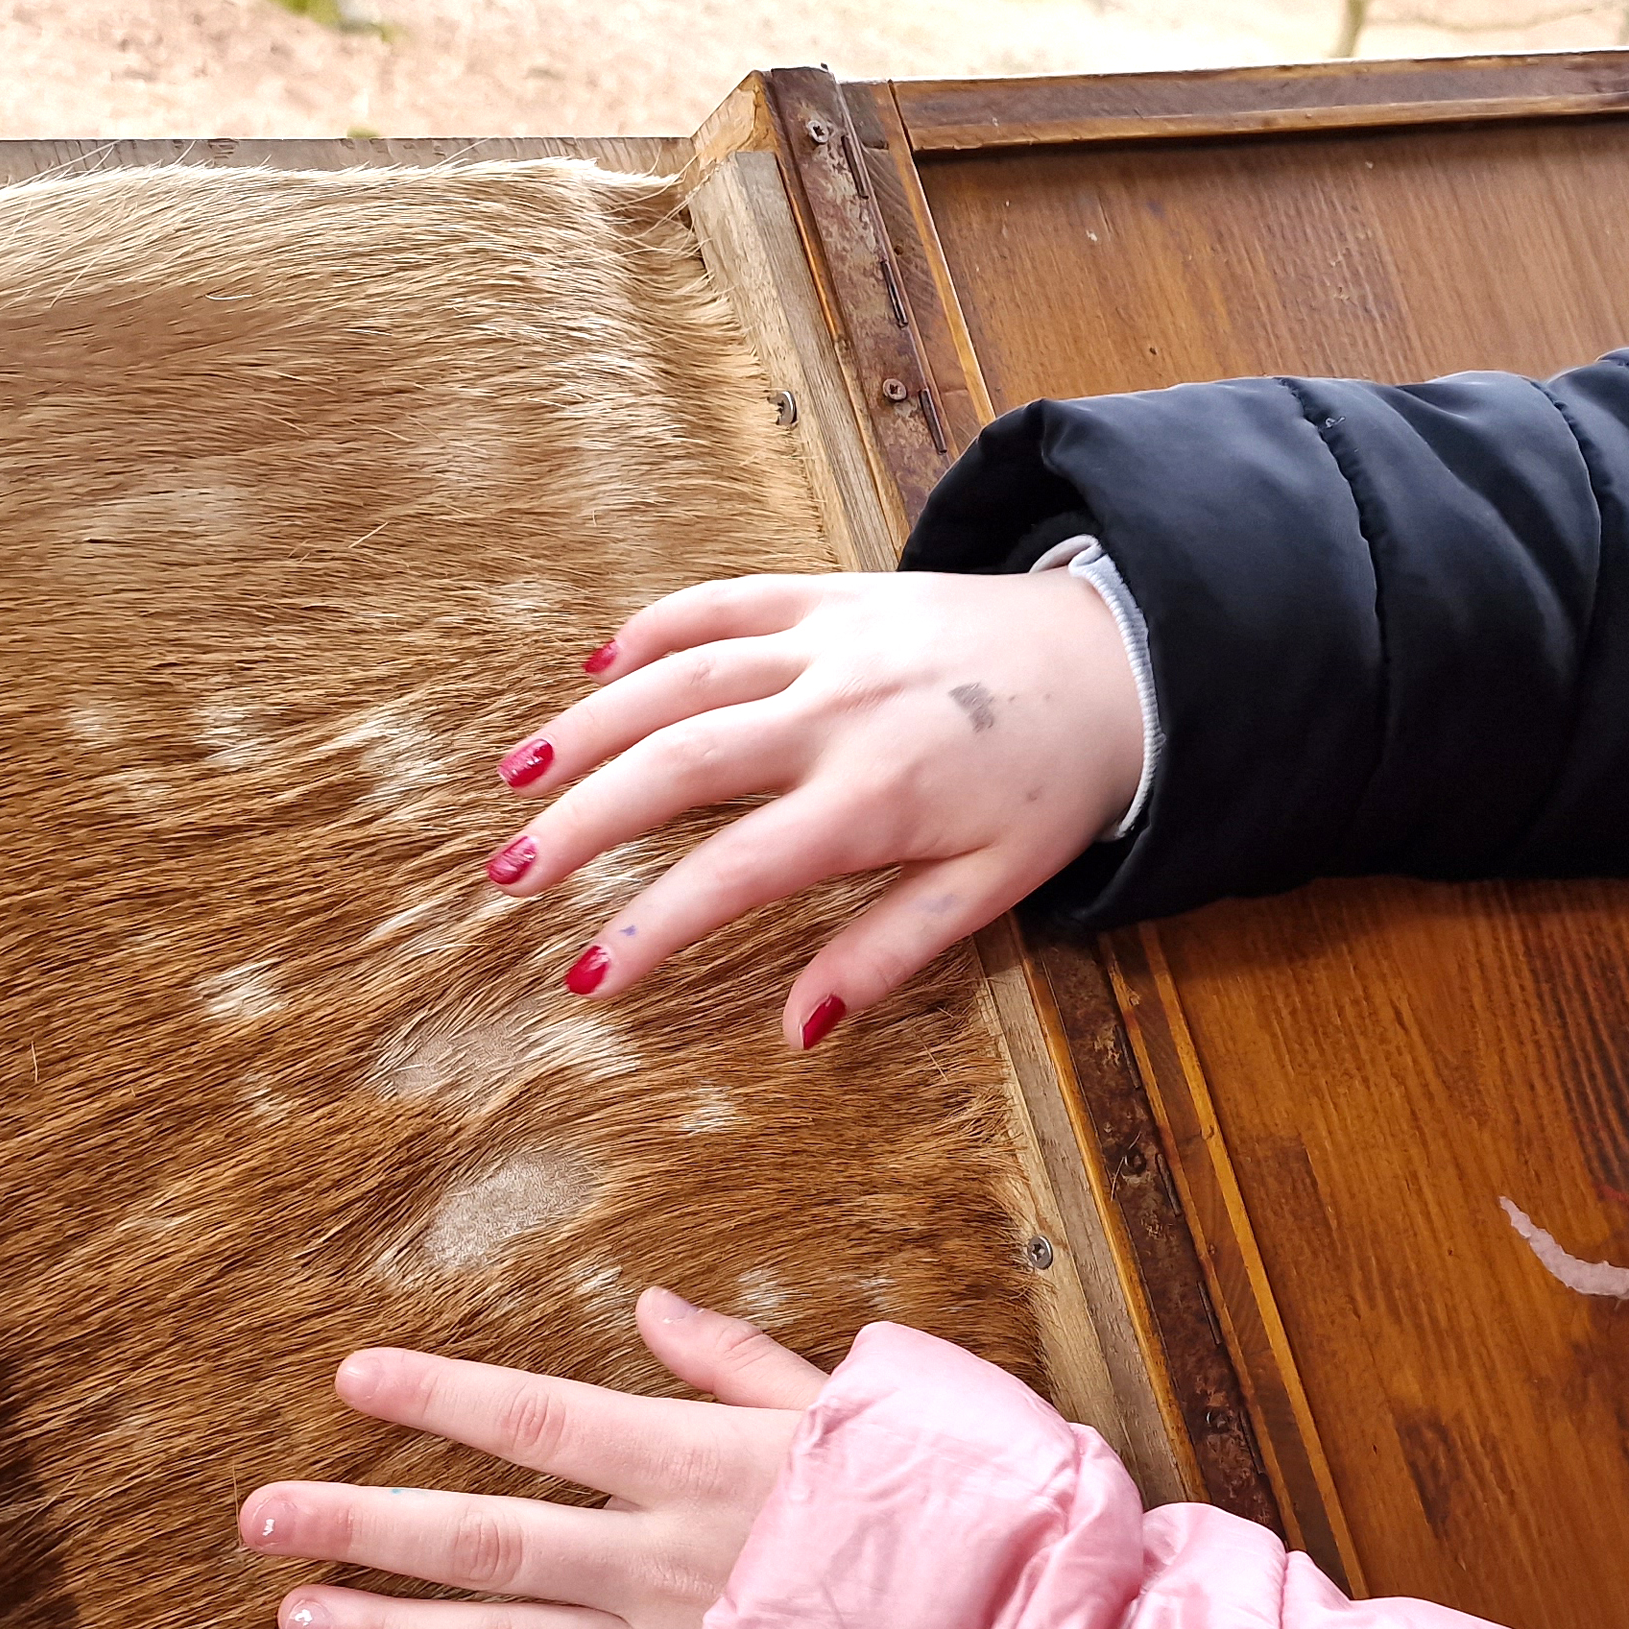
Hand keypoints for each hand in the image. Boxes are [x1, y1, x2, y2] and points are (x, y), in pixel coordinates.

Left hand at [236, 1288, 825, 1628]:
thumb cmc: (944, 1517)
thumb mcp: (854, 1411)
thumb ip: (739, 1363)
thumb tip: (650, 1305)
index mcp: (702, 1466)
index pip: (541, 1420)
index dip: (440, 1397)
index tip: (352, 1377)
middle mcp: (664, 1565)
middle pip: (486, 1540)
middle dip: (364, 1526)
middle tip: (260, 1519)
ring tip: (297, 1618)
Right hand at [484, 569, 1142, 1045]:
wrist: (1120, 661)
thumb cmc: (1054, 788)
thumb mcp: (992, 891)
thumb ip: (888, 955)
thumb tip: (798, 1033)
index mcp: (879, 798)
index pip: (738, 871)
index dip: (655, 926)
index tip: (588, 975)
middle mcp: (839, 712)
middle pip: (679, 764)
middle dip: (583, 821)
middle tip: (508, 874)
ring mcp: (829, 642)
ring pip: (680, 677)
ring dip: (590, 726)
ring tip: (518, 781)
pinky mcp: (831, 595)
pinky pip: (721, 604)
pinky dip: (651, 632)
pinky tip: (594, 673)